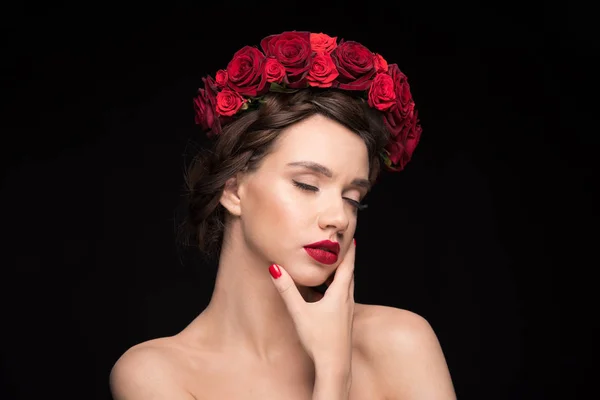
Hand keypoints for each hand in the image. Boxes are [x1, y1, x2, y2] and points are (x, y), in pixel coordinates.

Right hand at [268, 239, 355, 367]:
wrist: (334, 365)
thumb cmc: (319, 340)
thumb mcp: (299, 312)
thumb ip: (287, 290)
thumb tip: (275, 268)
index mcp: (340, 294)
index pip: (347, 265)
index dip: (348, 250)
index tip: (350, 236)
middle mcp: (347, 300)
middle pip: (349, 273)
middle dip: (345, 259)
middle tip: (340, 245)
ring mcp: (347, 311)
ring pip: (346, 286)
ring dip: (341, 273)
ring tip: (332, 264)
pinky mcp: (344, 320)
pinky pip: (342, 297)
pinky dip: (337, 287)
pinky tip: (324, 293)